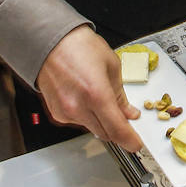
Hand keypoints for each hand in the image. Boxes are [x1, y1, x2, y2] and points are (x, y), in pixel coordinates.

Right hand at [36, 25, 143, 151]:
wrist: (49, 42)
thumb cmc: (78, 46)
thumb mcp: (111, 66)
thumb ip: (121, 95)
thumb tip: (129, 113)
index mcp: (96, 94)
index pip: (118, 130)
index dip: (130, 141)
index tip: (136, 144)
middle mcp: (79, 107)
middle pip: (106, 134)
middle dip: (119, 130)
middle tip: (126, 118)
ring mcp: (66, 112)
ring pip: (93, 129)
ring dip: (103, 123)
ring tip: (102, 99)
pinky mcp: (57, 113)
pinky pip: (79, 122)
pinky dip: (88, 116)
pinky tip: (87, 99)